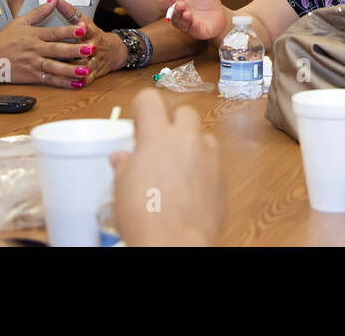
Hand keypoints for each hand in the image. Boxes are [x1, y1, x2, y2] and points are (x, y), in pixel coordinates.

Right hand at [0, 0, 96, 88]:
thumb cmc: (5, 39)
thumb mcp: (20, 21)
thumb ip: (40, 11)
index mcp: (35, 35)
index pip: (54, 32)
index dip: (69, 30)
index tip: (83, 29)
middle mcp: (36, 49)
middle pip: (57, 50)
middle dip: (74, 50)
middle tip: (90, 49)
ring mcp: (34, 64)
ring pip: (55, 67)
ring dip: (71, 69)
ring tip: (85, 70)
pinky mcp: (32, 76)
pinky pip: (49, 79)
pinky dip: (62, 82)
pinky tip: (74, 83)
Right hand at [110, 90, 223, 245]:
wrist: (176, 244)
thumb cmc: (143, 217)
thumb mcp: (121, 189)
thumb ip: (125, 166)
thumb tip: (122, 158)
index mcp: (157, 137)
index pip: (150, 99)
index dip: (142, 107)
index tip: (138, 120)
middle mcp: (186, 140)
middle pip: (185, 111)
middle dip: (173, 123)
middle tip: (160, 144)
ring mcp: (209, 157)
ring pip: (204, 136)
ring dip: (192, 145)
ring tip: (178, 167)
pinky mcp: (222, 178)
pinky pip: (213, 162)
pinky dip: (203, 168)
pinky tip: (191, 188)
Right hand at [164, 0, 228, 40]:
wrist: (220, 13)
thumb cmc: (205, 0)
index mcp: (176, 3)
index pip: (164, 4)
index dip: (165, 1)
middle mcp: (179, 15)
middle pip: (171, 15)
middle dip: (174, 10)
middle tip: (180, 4)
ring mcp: (187, 24)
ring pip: (180, 23)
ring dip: (183, 18)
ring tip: (187, 13)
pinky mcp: (196, 31)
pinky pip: (192, 30)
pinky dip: (192, 26)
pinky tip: (194, 22)